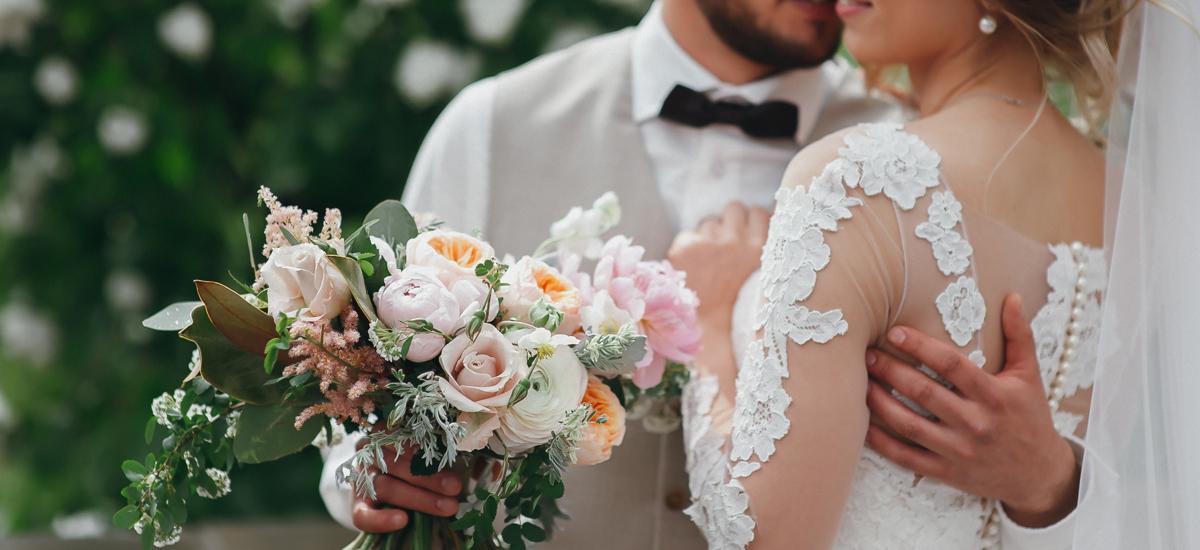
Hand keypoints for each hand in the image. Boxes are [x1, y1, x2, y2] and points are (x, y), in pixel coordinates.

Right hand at [350, 443, 461, 532]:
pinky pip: (363, 514)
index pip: (402, 435)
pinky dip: (382, 519)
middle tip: (455, 487)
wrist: (380, 491)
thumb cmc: (410, 466)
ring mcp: (360, 478)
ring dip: (418, 498)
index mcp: (385, 433)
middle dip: (429, 477)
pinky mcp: (355, 505)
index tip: (452, 457)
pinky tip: (402, 520)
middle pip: (397, 463)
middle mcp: (369, 452)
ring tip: (446, 507)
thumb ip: (434, 451)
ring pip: (386, 486)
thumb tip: (465, 453)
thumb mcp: (420, 452)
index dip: (427, 447)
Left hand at [668, 202, 770, 328]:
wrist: (709, 331)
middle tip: (726, 243)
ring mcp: (711, 242)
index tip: (746, 235)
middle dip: (730, 221)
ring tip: (709, 264)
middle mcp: (737, 241)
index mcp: (761, 249)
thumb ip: (765, 249)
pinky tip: (694, 269)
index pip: (759, 212)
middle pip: (734, 208)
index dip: (751, 222)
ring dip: (709, 237)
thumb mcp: (765, 278)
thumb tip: (766, 219)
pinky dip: (689, 249)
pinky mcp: (686, 247)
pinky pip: (689, 235)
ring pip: (709, 222)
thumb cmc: (739, 309)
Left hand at [863, 294, 1079, 527]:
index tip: (894, 332)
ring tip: (860, 382)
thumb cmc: (1030, 418)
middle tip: (867, 354)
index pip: (952, 365)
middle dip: (890, 371)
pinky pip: (907, 457)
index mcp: (994, 395)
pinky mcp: (947, 472)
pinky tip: (863, 425)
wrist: (1040, 474)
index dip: (921, 346)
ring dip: (879, 402)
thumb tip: (1012, 297)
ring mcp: (959, 450)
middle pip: (923, 392)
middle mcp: (975, 423)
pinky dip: (882, 442)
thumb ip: (1019, 336)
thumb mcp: (1029, 376)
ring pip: (909, 424)